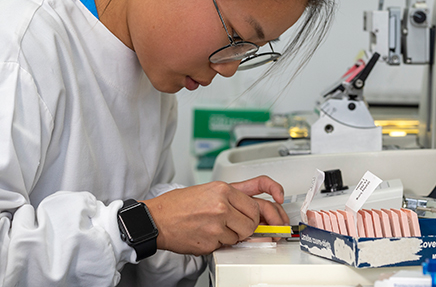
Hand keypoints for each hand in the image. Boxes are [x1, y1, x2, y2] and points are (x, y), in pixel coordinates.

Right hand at [141, 175, 287, 254]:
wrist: (156, 219)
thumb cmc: (179, 204)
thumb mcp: (210, 189)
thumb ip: (238, 194)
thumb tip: (262, 203)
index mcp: (223, 189)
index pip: (258, 203)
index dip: (272, 210)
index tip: (280, 214)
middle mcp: (222, 205)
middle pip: (253, 221)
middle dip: (249, 225)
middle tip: (237, 224)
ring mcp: (216, 224)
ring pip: (242, 235)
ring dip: (233, 235)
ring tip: (215, 226)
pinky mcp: (210, 241)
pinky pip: (227, 245)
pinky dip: (220, 243)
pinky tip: (207, 234)